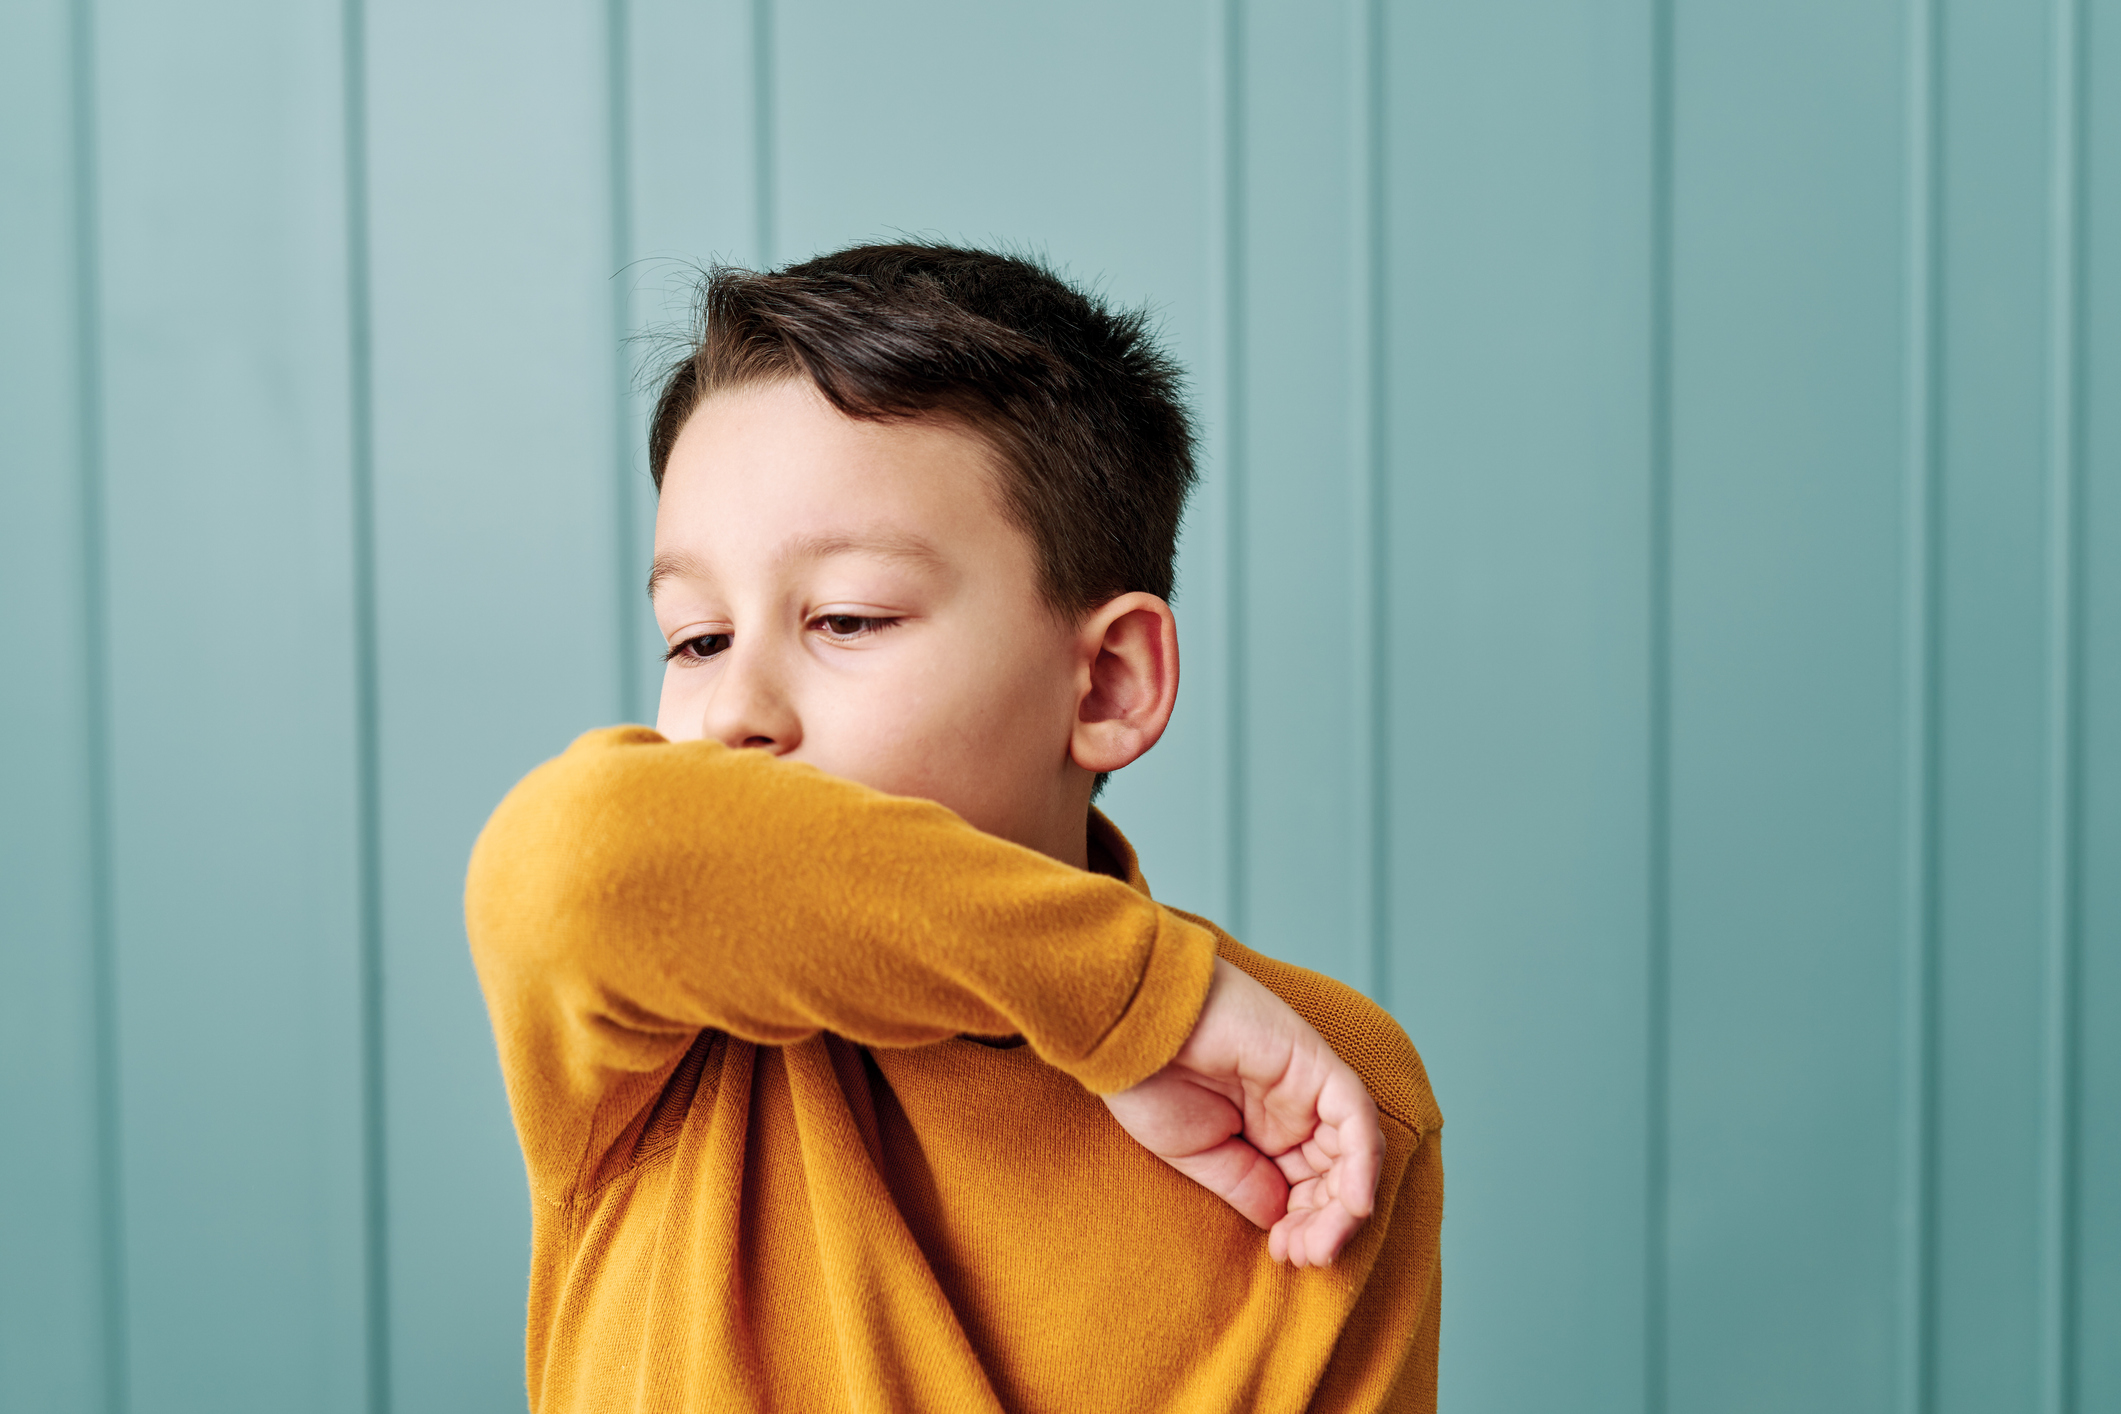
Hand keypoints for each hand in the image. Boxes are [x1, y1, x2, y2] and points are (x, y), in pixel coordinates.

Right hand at [1101, 957, 1381, 1266]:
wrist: (1125, 1028)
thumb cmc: (1146, 1080)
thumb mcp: (1199, 1153)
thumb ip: (1247, 1183)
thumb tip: (1282, 1217)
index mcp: (1263, 1124)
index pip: (1307, 1182)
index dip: (1304, 1223)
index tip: (1286, 1256)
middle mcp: (1293, 1104)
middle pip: (1336, 1171)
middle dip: (1325, 1222)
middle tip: (1305, 1257)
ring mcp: (1306, 1083)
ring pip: (1353, 1150)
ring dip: (1342, 1205)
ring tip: (1316, 1244)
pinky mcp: (1312, 1062)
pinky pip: (1355, 1114)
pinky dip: (1361, 1160)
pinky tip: (1350, 1206)